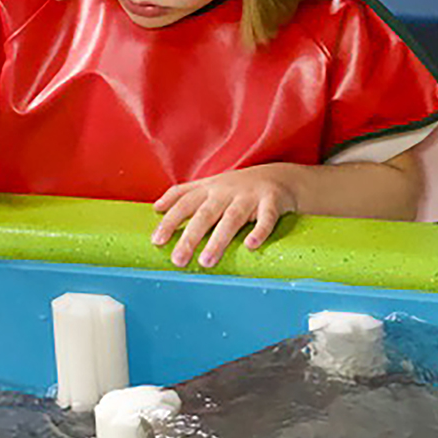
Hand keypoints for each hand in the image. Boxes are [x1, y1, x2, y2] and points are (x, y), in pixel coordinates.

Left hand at [151, 164, 297, 267]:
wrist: (280, 176)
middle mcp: (226, 191)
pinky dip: (259, 231)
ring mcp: (249, 196)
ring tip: (207, 261)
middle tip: (178, 260)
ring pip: (232, 218)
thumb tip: (156, 208)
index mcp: (209, 188)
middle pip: (205, 214)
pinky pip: (266, 217)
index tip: (157, 241)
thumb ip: (183, 194)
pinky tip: (251, 246)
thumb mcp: (210, 185)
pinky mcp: (272, 201)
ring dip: (218, 239)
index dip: (170, 221)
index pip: (185, 203)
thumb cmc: (238, 187)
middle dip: (190, 237)